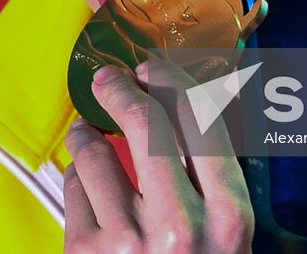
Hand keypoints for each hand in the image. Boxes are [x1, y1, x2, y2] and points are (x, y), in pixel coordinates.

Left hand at [63, 61, 254, 252]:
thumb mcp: (231, 234)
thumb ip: (214, 182)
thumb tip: (176, 109)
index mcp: (228, 215)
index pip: (199, 120)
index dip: (170, 80)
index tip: (152, 69)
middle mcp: (180, 226)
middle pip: (144, 121)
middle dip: (120, 88)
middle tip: (108, 79)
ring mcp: (129, 240)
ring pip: (96, 153)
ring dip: (86, 133)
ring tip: (86, 131)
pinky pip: (74, 189)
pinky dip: (78, 177)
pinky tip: (85, 179)